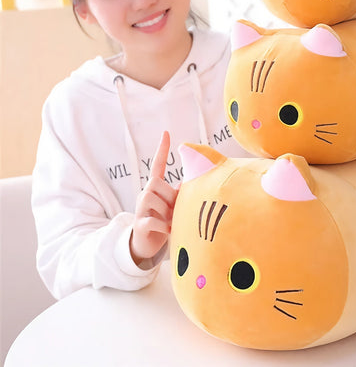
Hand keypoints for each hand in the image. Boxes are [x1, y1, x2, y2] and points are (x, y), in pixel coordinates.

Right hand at [130, 131, 177, 265]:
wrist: (146, 246)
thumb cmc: (163, 222)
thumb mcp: (172, 205)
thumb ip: (180, 193)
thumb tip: (192, 181)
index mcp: (154, 189)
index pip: (157, 164)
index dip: (162, 150)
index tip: (166, 133)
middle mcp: (144, 195)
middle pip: (155, 182)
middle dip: (168, 194)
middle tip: (174, 209)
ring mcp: (140, 210)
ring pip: (152, 198)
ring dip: (166, 211)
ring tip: (171, 221)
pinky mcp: (139, 225)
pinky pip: (153, 220)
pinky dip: (164, 226)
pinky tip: (169, 230)